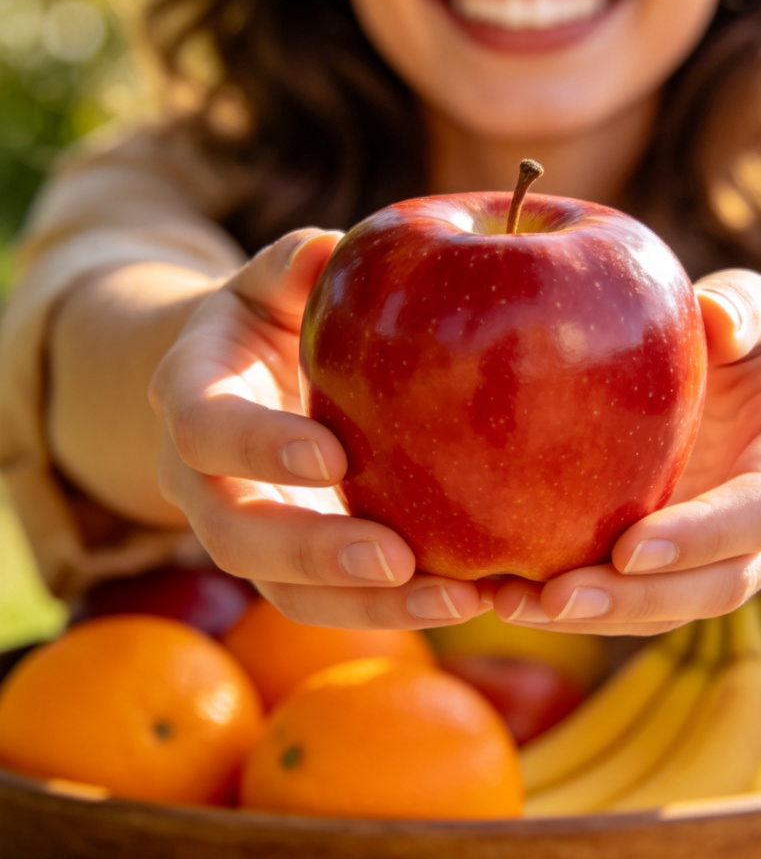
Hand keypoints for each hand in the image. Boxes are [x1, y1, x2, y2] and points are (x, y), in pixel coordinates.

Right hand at [149, 229, 489, 629]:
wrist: (248, 380)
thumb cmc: (272, 319)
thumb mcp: (272, 282)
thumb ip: (292, 266)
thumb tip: (327, 251)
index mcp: (193, 397)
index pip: (205, 428)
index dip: (257, 446)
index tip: (331, 455)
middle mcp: (206, 481)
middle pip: (237, 536)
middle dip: (314, 552)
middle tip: (394, 557)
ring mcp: (250, 532)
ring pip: (289, 593)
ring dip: (370, 606)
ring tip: (457, 599)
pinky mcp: (296, 566)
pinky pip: (338, 602)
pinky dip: (397, 608)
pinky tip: (470, 596)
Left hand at [491, 270, 760, 634]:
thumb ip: (746, 308)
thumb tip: (715, 319)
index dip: (705, 534)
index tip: (630, 548)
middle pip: (723, 583)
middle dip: (639, 599)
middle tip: (555, 599)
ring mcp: (740, 552)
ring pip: (681, 606)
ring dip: (602, 615)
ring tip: (514, 604)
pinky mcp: (693, 562)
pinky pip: (649, 597)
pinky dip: (589, 604)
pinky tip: (516, 595)